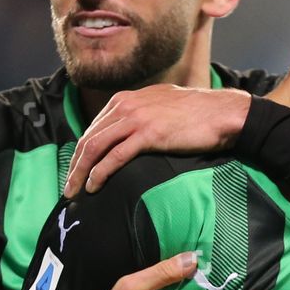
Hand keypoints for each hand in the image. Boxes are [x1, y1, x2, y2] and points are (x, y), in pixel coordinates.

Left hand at [64, 85, 252, 195]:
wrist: (222, 112)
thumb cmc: (197, 114)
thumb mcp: (161, 106)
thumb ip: (141, 114)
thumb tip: (130, 132)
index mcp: (126, 99)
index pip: (93, 128)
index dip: (80, 152)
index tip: (75, 171)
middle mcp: (125, 106)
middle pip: (88, 138)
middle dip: (74, 164)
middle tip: (68, 187)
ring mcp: (136, 118)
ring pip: (95, 147)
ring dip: (81, 171)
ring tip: (75, 191)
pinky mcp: (148, 134)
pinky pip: (115, 156)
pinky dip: (100, 172)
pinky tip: (94, 185)